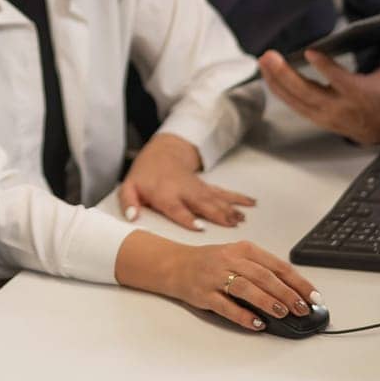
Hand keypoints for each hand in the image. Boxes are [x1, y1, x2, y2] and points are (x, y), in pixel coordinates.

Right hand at [114, 231, 318, 332]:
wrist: (175, 264)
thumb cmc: (211, 262)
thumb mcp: (237, 256)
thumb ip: (261, 270)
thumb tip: (292, 292)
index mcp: (243, 249)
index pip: (277, 265)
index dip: (297, 281)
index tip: (313, 296)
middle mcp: (230, 259)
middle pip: (264, 276)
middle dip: (287, 293)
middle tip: (303, 308)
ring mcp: (215, 277)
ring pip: (246, 288)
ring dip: (267, 301)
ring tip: (284, 313)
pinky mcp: (203, 294)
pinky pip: (226, 306)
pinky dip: (243, 316)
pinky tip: (257, 324)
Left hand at [117, 133, 254, 229]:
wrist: (162, 153)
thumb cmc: (145, 175)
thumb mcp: (129, 187)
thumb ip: (129, 202)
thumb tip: (132, 217)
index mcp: (164, 194)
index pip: (176, 208)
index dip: (188, 218)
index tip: (200, 227)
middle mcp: (184, 191)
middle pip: (202, 203)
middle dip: (217, 214)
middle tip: (231, 224)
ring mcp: (197, 188)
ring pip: (216, 198)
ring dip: (230, 208)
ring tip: (242, 219)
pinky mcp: (206, 187)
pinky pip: (224, 193)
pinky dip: (238, 198)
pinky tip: (250, 203)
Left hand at [259, 20, 379, 145]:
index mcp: (360, 94)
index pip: (340, 80)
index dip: (325, 67)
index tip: (310, 51)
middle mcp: (339, 106)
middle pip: (309, 92)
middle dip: (286, 75)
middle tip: (270, 56)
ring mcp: (325, 115)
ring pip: (296, 100)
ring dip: (276, 81)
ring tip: (263, 61)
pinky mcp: (316, 118)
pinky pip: (293, 105)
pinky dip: (278, 91)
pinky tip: (267, 75)